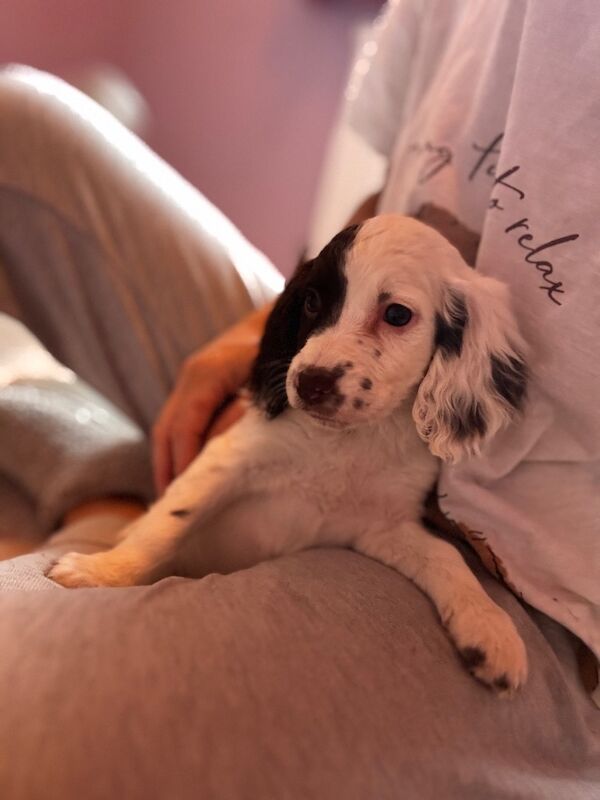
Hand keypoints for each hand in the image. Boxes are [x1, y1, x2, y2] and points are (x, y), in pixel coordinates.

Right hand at [152, 303, 271, 494]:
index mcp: (206, 373)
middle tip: (172, 508)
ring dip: (167, 462)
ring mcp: (191, 378)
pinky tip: (183, 473)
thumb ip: (246, 414)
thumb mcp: (270, 383)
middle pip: (167, 430)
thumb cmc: (284, 352)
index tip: (188, 494)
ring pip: (167, 427)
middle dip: (167, 469)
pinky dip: (177, 449)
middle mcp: (192, 374)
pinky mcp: (197, 385)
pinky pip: (178, 421)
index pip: (185, 426)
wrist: (286, 317)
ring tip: (173, 498)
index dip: (185, 462)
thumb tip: (222, 450)